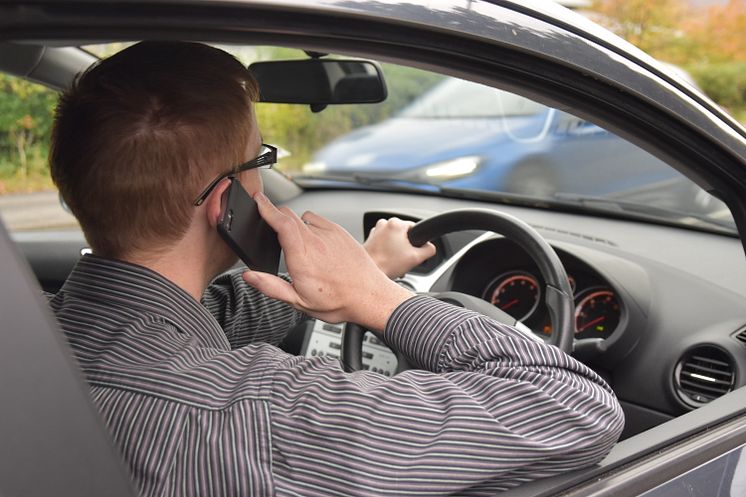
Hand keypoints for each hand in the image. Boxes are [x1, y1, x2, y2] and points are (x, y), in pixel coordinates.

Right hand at [242, 193, 413, 330]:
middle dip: (275, 214)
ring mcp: (329, 233)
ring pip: (303, 217)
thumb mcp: (299, 301)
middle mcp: (315, 241)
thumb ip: (270, 286)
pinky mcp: (340, 232)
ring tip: (296, 241)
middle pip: (289, 214)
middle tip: (269, 221)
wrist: (370, 296)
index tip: (257, 200)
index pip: (280, 222)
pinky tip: (314, 242)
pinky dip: (311, 225)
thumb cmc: (338, 301)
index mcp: (301, 257)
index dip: (266, 208)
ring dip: (294, 223)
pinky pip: (319, 220)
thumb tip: (249, 276)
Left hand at [364, 217, 435, 278]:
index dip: (417, 242)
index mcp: (395, 223)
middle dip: (406, 248)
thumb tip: (430, 247)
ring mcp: (375, 231)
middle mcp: (384, 224)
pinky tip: (387, 262)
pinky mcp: (370, 239)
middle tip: (403, 260)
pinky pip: (385, 243)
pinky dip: (388, 252)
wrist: (366, 274)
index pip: (415, 228)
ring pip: (394, 240)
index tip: (412, 253)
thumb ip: (429, 250)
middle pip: (404, 235)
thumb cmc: (387, 265)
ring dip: (397, 250)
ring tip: (394, 262)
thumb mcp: (416, 258)